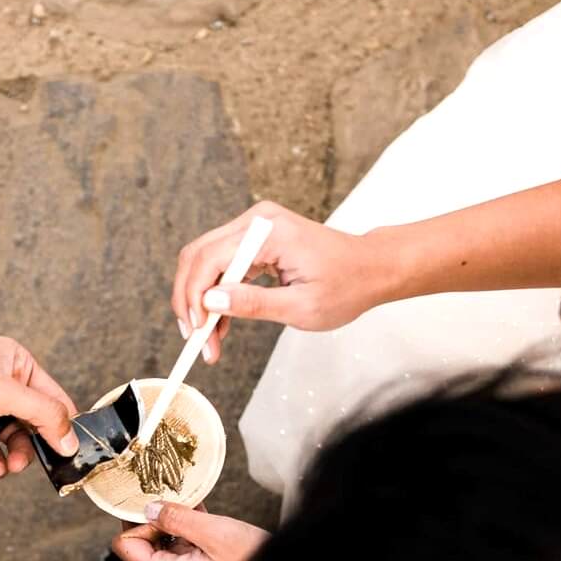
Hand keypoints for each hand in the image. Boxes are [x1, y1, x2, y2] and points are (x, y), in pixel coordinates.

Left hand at [0, 327, 79, 477]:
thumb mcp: (3, 392)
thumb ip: (42, 414)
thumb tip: (69, 438)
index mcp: (14, 362)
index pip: (52, 396)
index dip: (63, 424)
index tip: (71, 450)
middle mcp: (0, 383)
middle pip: (34, 421)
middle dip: (37, 443)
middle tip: (39, 462)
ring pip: (12, 438)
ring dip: (16, 455)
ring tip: (11, 465)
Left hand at [109, 502, 268, 560]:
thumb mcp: (214, 532)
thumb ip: (176, 518)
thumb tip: (150, 509)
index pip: (126, 546)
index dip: (139, 521)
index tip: (158, 505)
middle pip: (145, 547)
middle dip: (161, 522)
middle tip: (181, 502)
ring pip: (167, 550)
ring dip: (178, 528)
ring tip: (198, 511)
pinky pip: (184, 558)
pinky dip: (190, 539)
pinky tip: (206, 522)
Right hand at [170, 201, 399, 361]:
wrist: (371, 268)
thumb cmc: (347, 286)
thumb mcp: (302, 306)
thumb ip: (253, 303)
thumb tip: (209, 301)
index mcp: (270, 232)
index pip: (210, 259)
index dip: (195, 298)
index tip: (196, 334)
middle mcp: (257, 221)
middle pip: (198, 255)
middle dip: (190, 300)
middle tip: (194, 339)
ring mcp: (255, 226)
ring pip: (205, 260)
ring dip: (200, 299)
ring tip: (208, 338)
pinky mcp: (256, 238)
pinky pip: (222, 263)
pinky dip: (216, 293)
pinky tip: (220, 323)